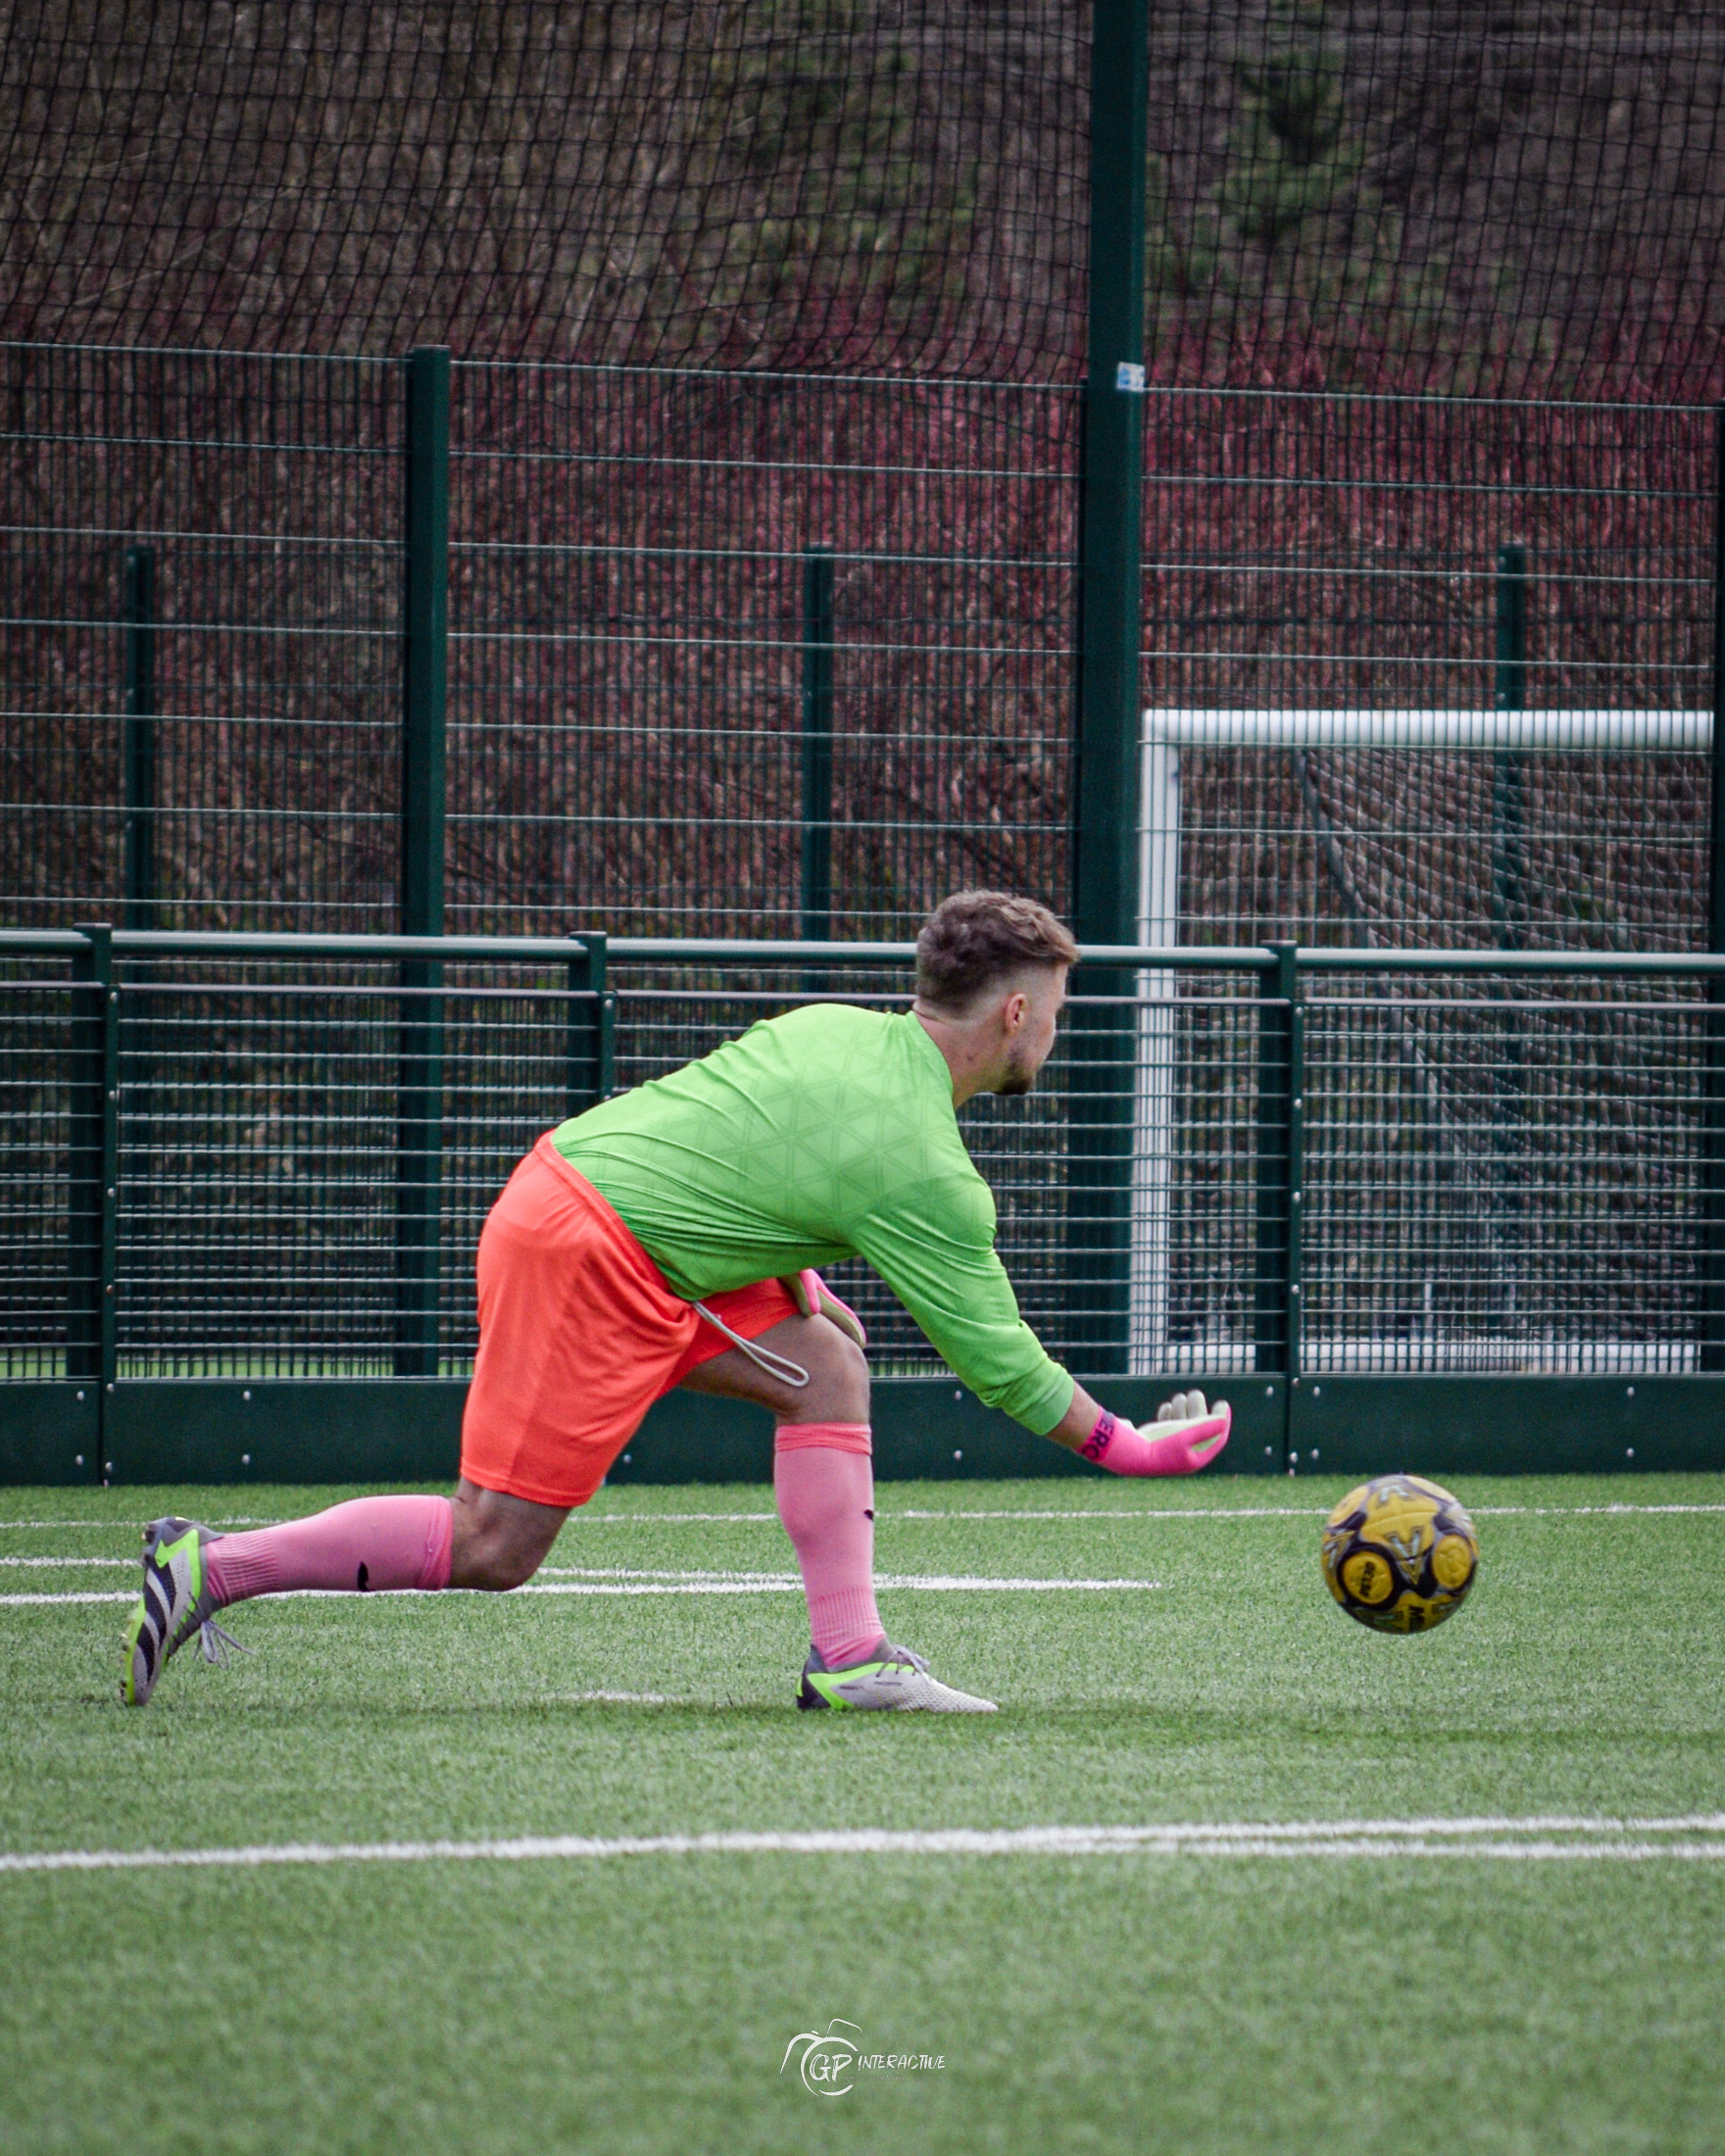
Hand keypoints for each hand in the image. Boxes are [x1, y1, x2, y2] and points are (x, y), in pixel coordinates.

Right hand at [1079, 1390, 1230, 1476]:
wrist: (1125, 1451)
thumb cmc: (1159, 1444)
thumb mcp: (1186, 1433)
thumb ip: (1207, 1427)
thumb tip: (1224, 1420)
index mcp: (1194, 1459)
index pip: (1216, 1440)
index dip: (1222, 1421)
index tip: (1223, 1403)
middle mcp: (1182, 1456)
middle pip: (1198, 1430)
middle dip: (1198, 1410)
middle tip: (1195, 1394)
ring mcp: (1167, 1449)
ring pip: (1181, 1425)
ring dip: (1183, 1409)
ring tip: (1180, 1397)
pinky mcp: (1152, 1441)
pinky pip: (1166, 1426)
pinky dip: (1169, 1414)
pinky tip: (1167, 1407)